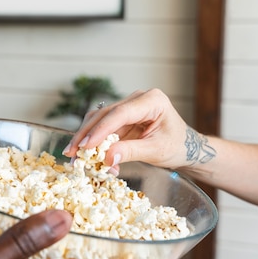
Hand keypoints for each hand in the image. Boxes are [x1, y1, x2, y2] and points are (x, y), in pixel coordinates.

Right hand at [63, 89, 196, 172]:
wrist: (186, 147)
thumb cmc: (177, 146)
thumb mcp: (157, 150)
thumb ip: (132, 151)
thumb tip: (107, 159)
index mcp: (152, 100)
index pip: (119, 113)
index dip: (100, 130)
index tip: (85, 146)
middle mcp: (137, 99)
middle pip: (104, 115)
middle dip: (86, 135)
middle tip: (71, 154)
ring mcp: (127, 107)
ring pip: (98, 120)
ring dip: (85, 139)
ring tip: (74, 158)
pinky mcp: (121, 118)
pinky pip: (102, 129)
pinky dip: (94, 144)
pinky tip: (89, 159)